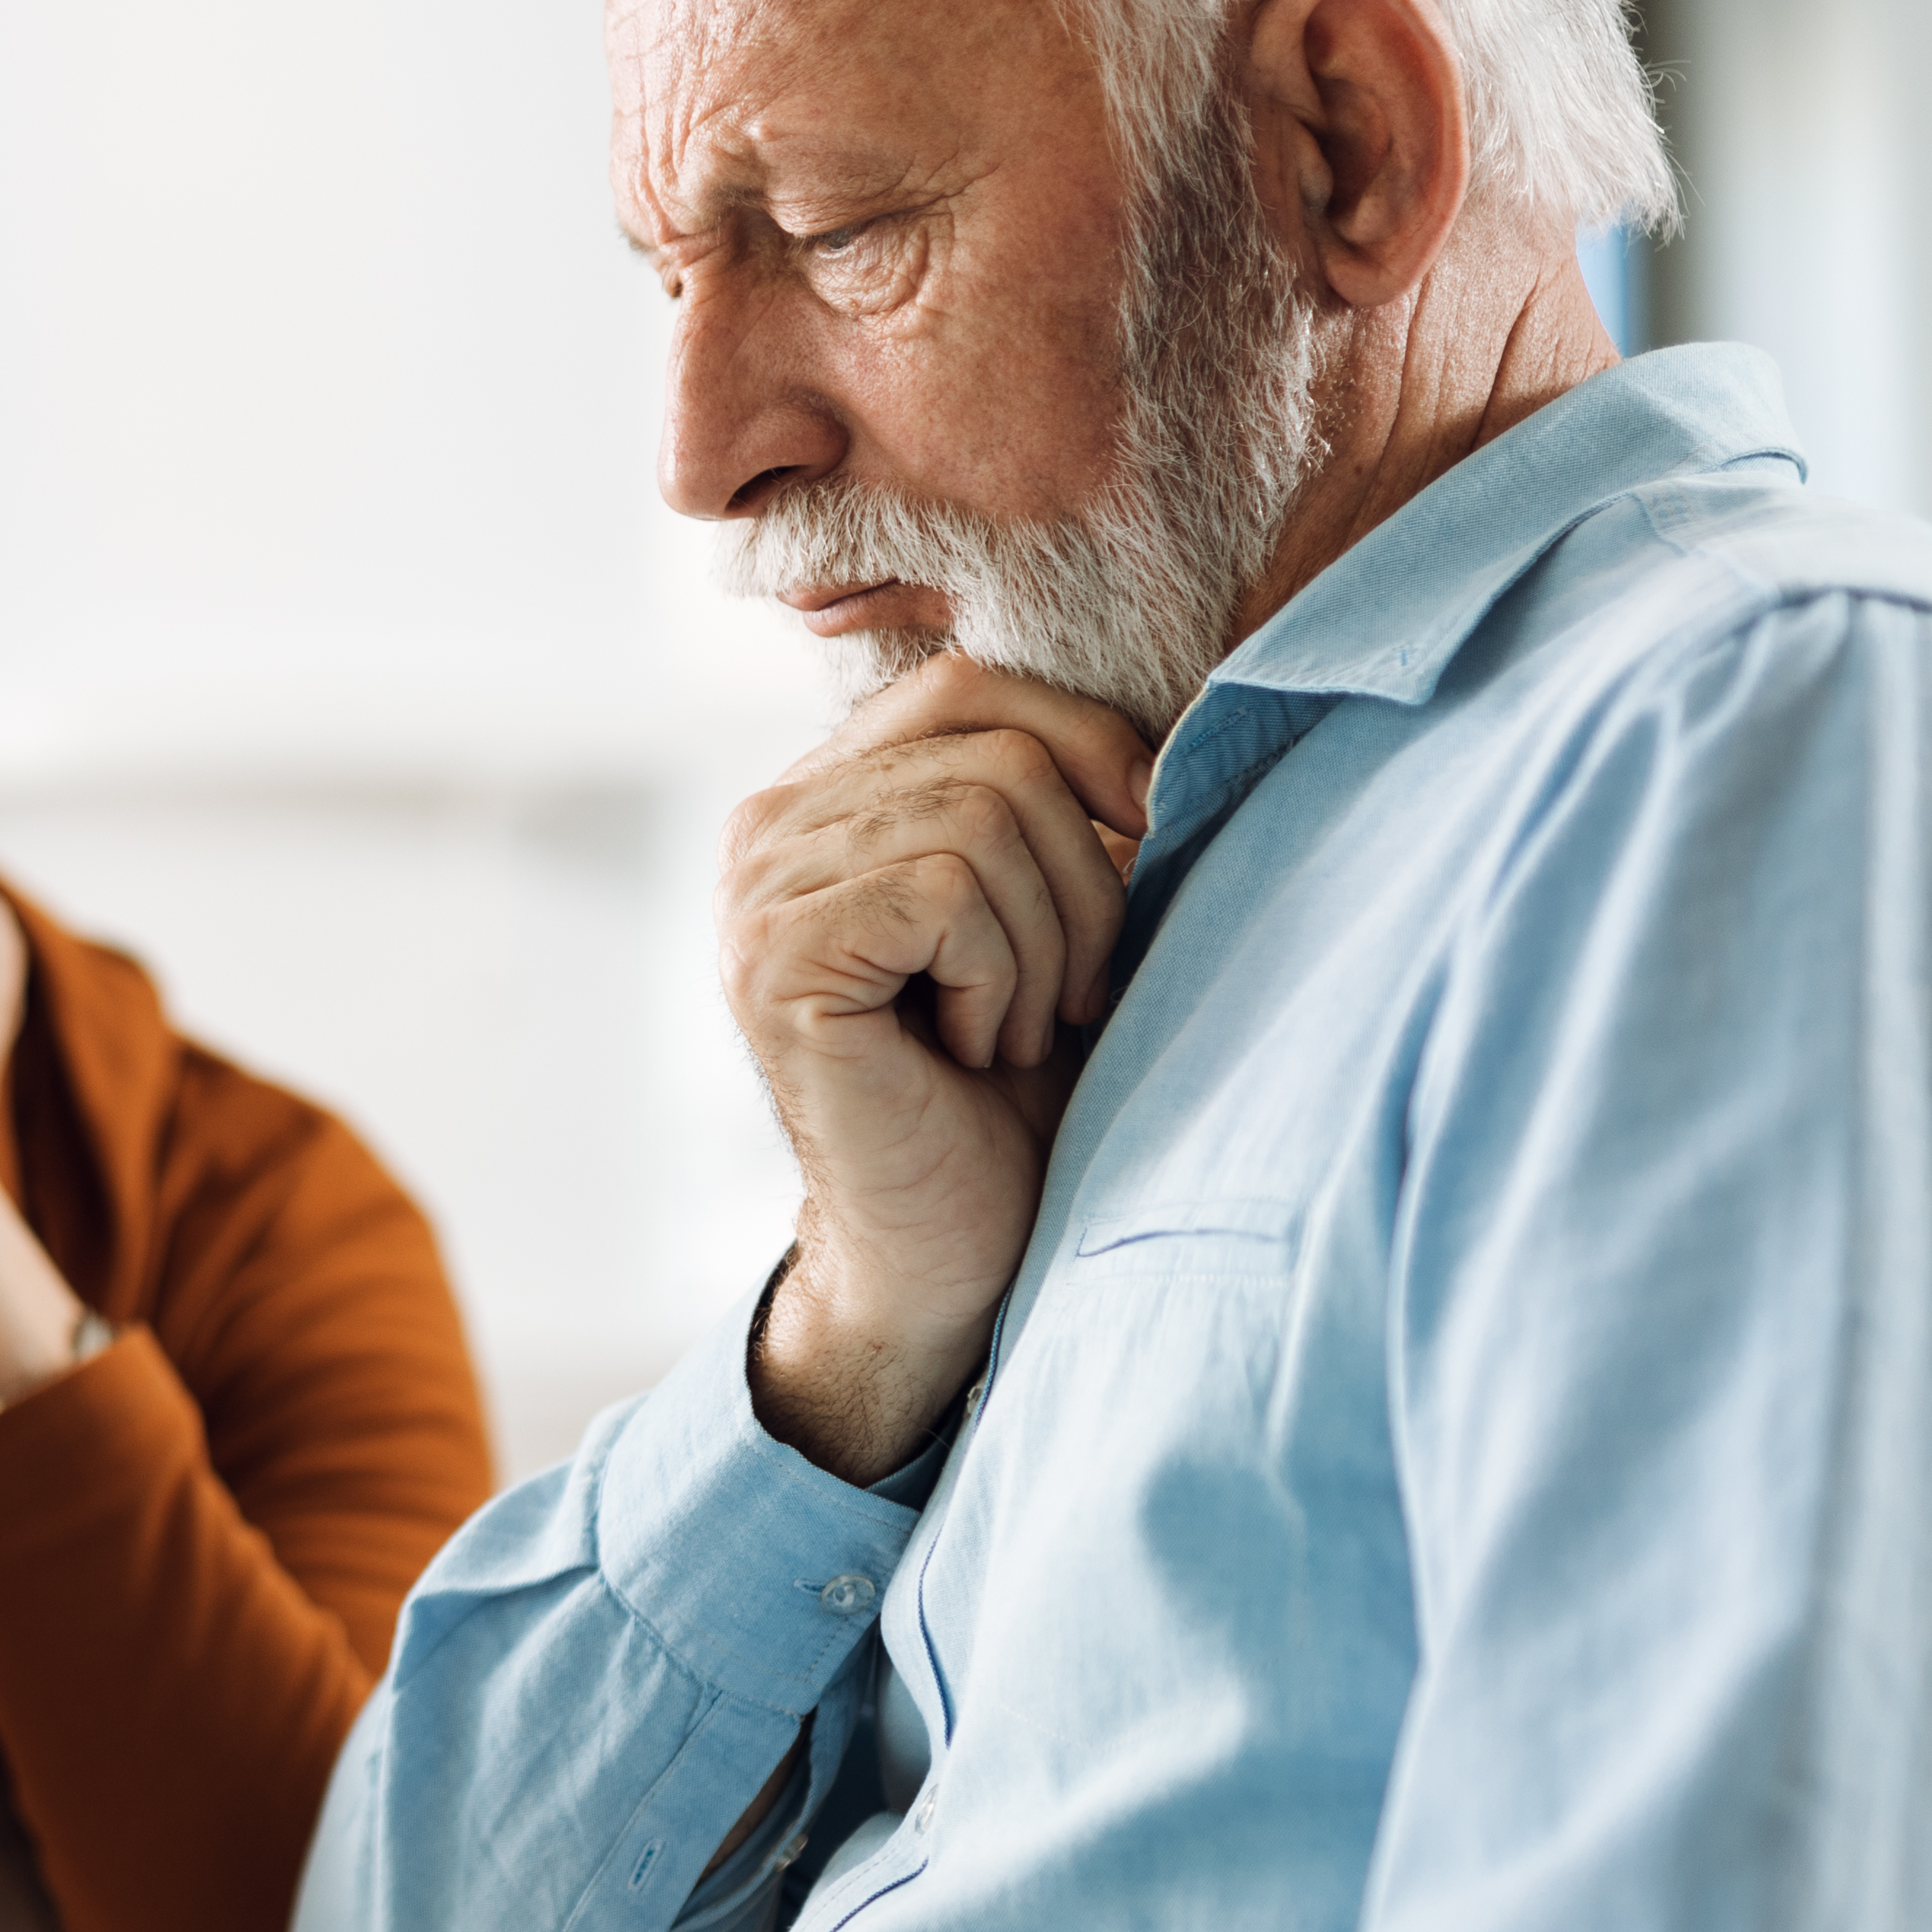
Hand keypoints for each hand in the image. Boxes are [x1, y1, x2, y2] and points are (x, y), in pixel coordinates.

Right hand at [720, 655, 1153, 1481]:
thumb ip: (1063, 796)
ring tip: (1014, 1032)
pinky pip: (945, 888)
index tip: (1147, 844)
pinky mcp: (772, 960)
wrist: (950, 1248)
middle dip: (1083, 880)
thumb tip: (1177, 709)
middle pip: (996, 751)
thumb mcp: (1052, 910)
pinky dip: (999, 978)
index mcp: (825, 795)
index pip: (969, 683)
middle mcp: (765, 826)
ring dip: (1045, 945)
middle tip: (1070, 997)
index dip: (1086, 743)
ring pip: (983, 815)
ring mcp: (754, 892)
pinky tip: (971, 1048)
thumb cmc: (1014, 1088)